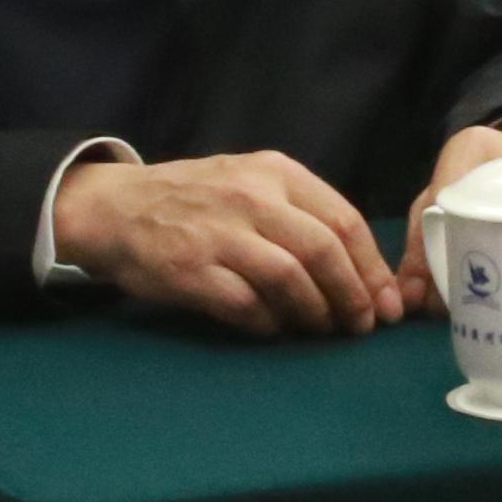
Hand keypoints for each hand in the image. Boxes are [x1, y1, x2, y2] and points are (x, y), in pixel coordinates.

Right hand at [60, 146, 403, 336]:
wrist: (115, 207)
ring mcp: (218, 233)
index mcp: (276, 173)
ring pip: (289, 279)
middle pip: (323, 251)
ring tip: (321, 329)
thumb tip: (361, 267)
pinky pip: (246, 305)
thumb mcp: (253, 181)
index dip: (372, 267)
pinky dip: (269, 323)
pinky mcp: (189, 270)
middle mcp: (251, 198)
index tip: (387, 301)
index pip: (344, 220)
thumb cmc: (197, 199)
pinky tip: (275, 329)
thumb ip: (302, 212)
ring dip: (314, 312)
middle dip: (353, 295)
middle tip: (361, 325)